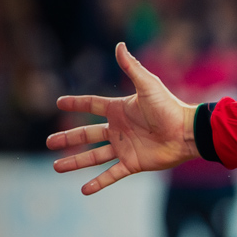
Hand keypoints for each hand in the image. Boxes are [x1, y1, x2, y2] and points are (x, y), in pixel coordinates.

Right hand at [48, 43, 199, 194]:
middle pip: (87, 134)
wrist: (187, 133)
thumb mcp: (148, 85)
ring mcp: (125, 147)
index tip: (59, 103)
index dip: (76, 103)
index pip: (92, 105)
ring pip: (94, 156)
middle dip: (68, 138)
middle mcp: (119, 129)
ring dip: (75, 162)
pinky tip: (83, 190)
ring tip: (55, 167)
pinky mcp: (133, 163)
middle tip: (49, 142)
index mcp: (120, 110)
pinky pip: (112, 174)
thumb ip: (132, 68)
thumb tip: (119, 45)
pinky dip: (98, 183)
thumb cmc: (170, 107)